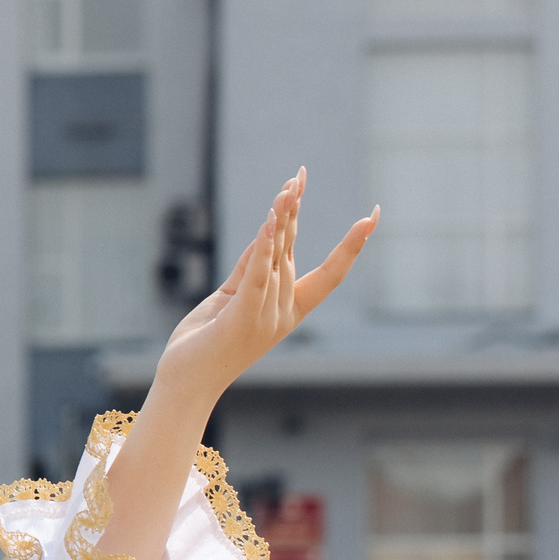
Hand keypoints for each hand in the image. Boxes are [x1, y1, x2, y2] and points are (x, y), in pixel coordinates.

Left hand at [154, 170, 375, 402]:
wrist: (184, 385)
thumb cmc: (207, 344)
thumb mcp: (233, 298)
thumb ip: (251, 268)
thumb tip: (269, 230)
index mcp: (288, 311)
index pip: (331, 274)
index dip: (353, 246)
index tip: (374, 216)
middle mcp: (283, 313)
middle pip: (292, 251)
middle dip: (296, 211)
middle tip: (300, 174)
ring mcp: (265, 317)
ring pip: (275, 257)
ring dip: (280, 219)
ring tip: (288, 186)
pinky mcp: (242, 318)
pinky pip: (257, 276)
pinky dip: (264, 248)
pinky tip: (271, 222)